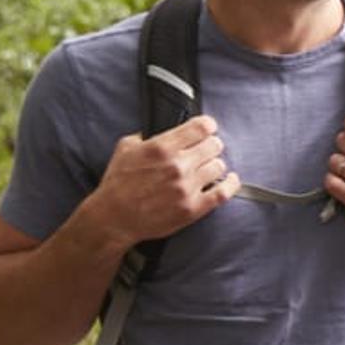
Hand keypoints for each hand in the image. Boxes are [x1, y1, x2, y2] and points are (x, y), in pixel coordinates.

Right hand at [77, 118, 229, 245]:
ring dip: (215, 165)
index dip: (207, 126)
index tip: (208, 128)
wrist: (113, 218)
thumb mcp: (126, 148)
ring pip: (219, 166)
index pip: (200, 127)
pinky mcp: (193, 208)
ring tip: (208, 168)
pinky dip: (231, 184)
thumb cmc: (117, 184)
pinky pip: (224, 192)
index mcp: (161, 147)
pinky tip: (230, 179)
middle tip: (206, 150)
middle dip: (210, 145)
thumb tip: (164, 132)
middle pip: (213, 146)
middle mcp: (177, 166)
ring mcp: (187, 187)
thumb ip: (147, 136)